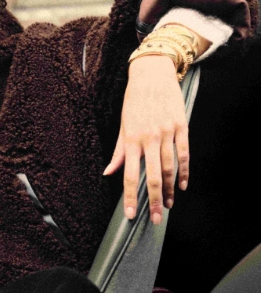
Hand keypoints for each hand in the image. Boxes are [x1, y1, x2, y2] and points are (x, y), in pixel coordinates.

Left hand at [103, 54, 188, 224]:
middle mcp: (149, 138)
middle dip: (153, 201)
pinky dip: (184, 171)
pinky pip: (184, 153)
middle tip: (155, 219)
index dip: (130, 197)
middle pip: (152, 177)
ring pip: (169, 168)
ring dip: (169, 190)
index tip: (132, 215)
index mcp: (131, 140)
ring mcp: (166, 132)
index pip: (129, 176)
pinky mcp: (181, 126)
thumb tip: (108, 173)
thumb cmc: (134, 101)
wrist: (153, 73)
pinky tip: (182, 186)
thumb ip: (118, 152)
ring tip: (167, 206)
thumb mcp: (122, 126)